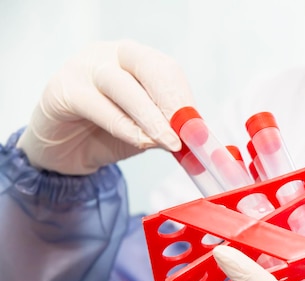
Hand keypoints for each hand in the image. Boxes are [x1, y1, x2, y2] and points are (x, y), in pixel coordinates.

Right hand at [18, 40, 190, 174]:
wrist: (63, 153)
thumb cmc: (106, 135)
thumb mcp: (144, 132)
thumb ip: (165, 129)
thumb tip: (191, 136)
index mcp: (133, 61)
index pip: (164, 68)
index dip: (183, 96)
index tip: (197, 126)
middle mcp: (108, 56)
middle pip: (145, 65)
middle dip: (169, 99)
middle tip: (185, 132)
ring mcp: (82, 68)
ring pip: (120, 84)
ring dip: (149, 115)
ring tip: (167, 141)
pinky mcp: (60, 90)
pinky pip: (94, 104)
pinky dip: (122, 125)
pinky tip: (138, 141)